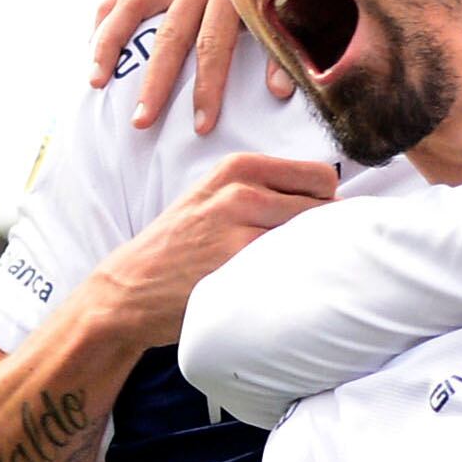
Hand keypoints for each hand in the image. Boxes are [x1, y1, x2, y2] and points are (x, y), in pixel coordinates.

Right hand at [85, 0, 283, 132]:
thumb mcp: (290, 8)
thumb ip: (282, 46)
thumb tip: (281, 92)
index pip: (215, 45)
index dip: (207, 87)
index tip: (200, 126)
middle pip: (171, 35)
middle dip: (155, 83)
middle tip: (140, 122)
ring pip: (133, 5)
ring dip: (111, 45)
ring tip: (95, 82)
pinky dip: (107, 16)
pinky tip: (93, 46)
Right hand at [86, 153, 339, 345]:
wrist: (130, 288)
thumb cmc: (180, 247)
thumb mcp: (214, 198)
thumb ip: (264, 191)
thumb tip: (331, 201)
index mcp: (238, 168)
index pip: (320, 177)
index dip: (327, 206)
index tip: (313, 228)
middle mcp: (241, 191)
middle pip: (324, 209)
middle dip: (324, 234)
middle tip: (303, 259)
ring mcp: (240, 227)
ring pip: (313, 238)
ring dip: (313, 258)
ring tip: (291, 276)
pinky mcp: (240, 265)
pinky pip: (294, 267)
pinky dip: (298, 280)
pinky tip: (279, 293)